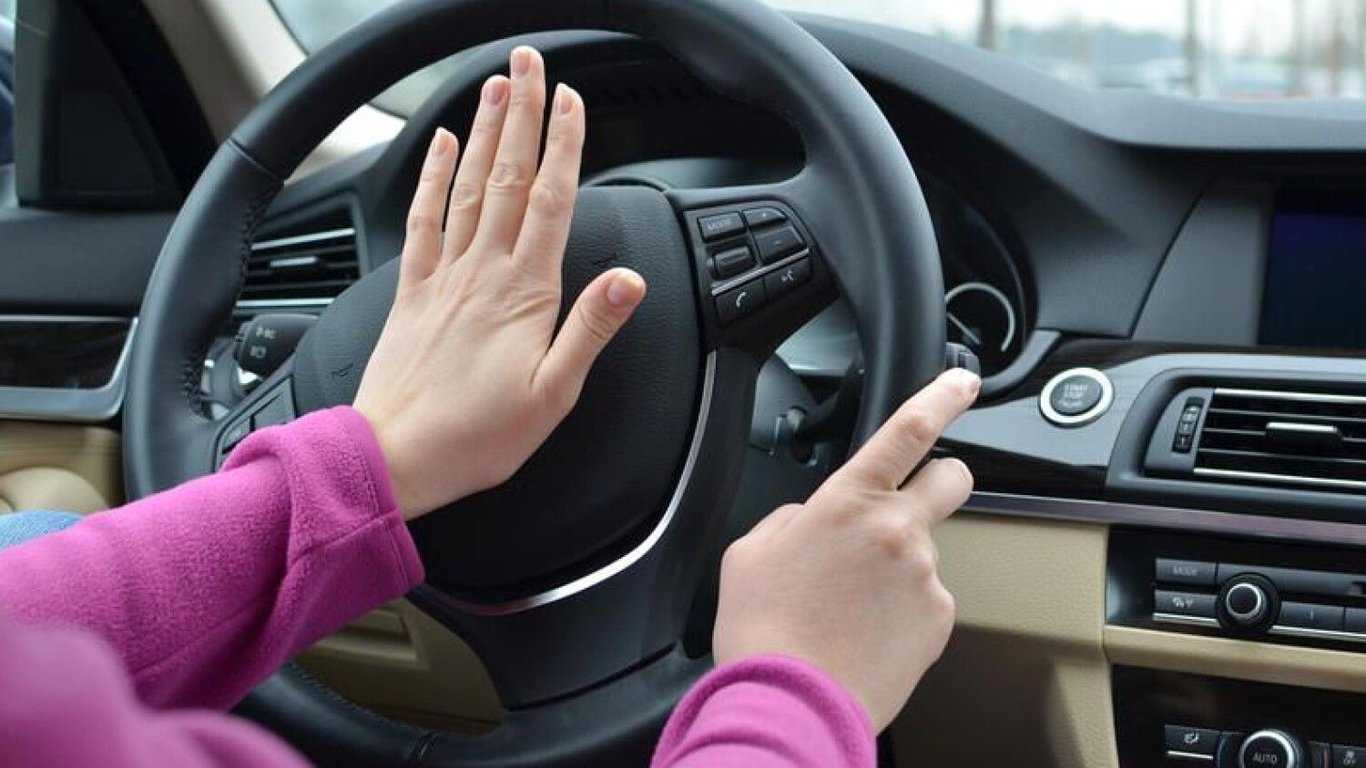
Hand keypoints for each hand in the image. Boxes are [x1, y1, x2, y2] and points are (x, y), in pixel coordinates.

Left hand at [354, 47, 645, 519]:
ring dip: (485, 132)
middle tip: (531, 65)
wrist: (396, 457)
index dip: (565, 146)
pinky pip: (423, 219)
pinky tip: (442, 146)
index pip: (552, 202)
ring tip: (497, 86)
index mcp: (524, 294)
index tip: (573, 102)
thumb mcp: (554, 395)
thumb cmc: (477, 437)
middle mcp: (482, 272)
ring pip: (469, 186)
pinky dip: (433, 176)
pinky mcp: (413, 291)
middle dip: (524, 116)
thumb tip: (629, 281)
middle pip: (510, 177)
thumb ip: (591, 329)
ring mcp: (445, 276)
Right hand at [711, 368, 979, 730]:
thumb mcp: (748, 553)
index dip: (942, 397)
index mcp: (846, 501)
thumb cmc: (764, 631)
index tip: (962, 381)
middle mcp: (896, 530)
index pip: (908, 430)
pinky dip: (904, 611)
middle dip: (941, 481)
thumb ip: (790, 519)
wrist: (792, 702)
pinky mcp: (939, 619)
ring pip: (926, 552)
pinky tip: (867, 632)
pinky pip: (927, 601)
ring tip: (854, 608)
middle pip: (951, 479)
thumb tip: (811, 520)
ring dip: (900, 568)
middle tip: (909, 509)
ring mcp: (924, 575)